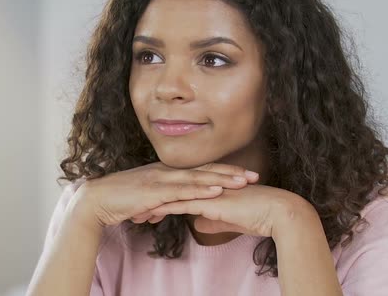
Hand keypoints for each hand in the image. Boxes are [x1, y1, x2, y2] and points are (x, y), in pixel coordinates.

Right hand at [74, 162, 258, 227]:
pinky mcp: (154, 192)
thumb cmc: (117, 200)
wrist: (95, 200)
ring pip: (197, 178)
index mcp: (164, 173)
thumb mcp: (142, 198)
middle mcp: (165, 172)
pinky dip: (201, 190)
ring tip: (244, 181)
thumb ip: (156, 200)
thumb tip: (163, 208)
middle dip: (231, 172)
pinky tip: (216, 191)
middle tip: (254, 176)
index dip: (222, 171)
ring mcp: (160, 180)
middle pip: (204, 170)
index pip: (198, 170)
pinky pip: (182, 191)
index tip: (242, 174)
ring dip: (222, 179)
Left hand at [143, 182, 306, 237]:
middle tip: (132, 206)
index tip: (145, 205)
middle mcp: (204, 186)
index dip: (162, 198)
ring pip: (171, 197)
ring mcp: (205, 191)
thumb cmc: (259, 216)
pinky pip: (180, 205)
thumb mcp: (229, 220)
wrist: (277, 213)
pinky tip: (150, 215)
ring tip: (134, 213)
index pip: (180, 191)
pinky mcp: (208, 201)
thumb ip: (213, 220)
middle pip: (170, 191)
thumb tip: (199, 224)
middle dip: (150, 199)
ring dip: (152, 205)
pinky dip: (163, 210)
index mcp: (209, 187)